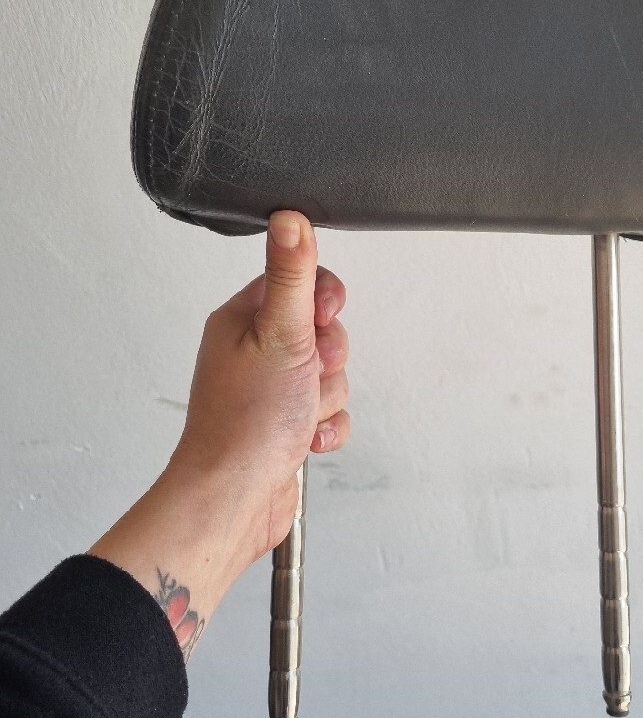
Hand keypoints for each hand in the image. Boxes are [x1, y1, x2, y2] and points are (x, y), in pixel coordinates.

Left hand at [90, 212, 349, 658]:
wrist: (235, 500)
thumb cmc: (247, 423)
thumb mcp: (280, 335)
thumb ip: (292, 275)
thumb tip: (290, 217)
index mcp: (243, 320)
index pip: (300, 282)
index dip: (322, 302)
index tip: (318, 322)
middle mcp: (255, 351)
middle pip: (323, 330)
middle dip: (330, 358)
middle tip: (308, 373)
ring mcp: (271, 390)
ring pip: (331, 373)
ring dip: (328, 397)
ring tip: (300, 413)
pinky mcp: (287, 424)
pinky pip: (330, 411)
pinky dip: (327, 427)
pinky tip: (306, 439)